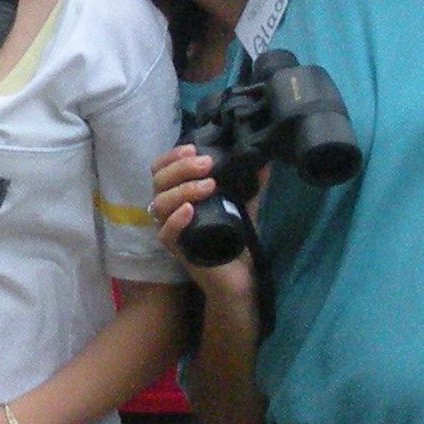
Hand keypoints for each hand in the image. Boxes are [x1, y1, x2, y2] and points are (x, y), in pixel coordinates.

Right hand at [152, 141, 261, 319]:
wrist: (239, 275)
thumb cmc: (234, 238)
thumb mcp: (244, 205)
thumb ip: (251, 183)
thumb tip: (264, 159)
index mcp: (179, 195)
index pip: (162, 170)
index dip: (172, 156)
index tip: (193, 148)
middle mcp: (169, 210)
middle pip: (159, 182)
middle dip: (181, 168)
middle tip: (207, 164)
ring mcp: (170, 230)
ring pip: (160, 204)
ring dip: (183, 189)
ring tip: (209, 186)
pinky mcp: (175, 250)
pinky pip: (164, 232)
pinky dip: (176, 219)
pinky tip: (190, 210)